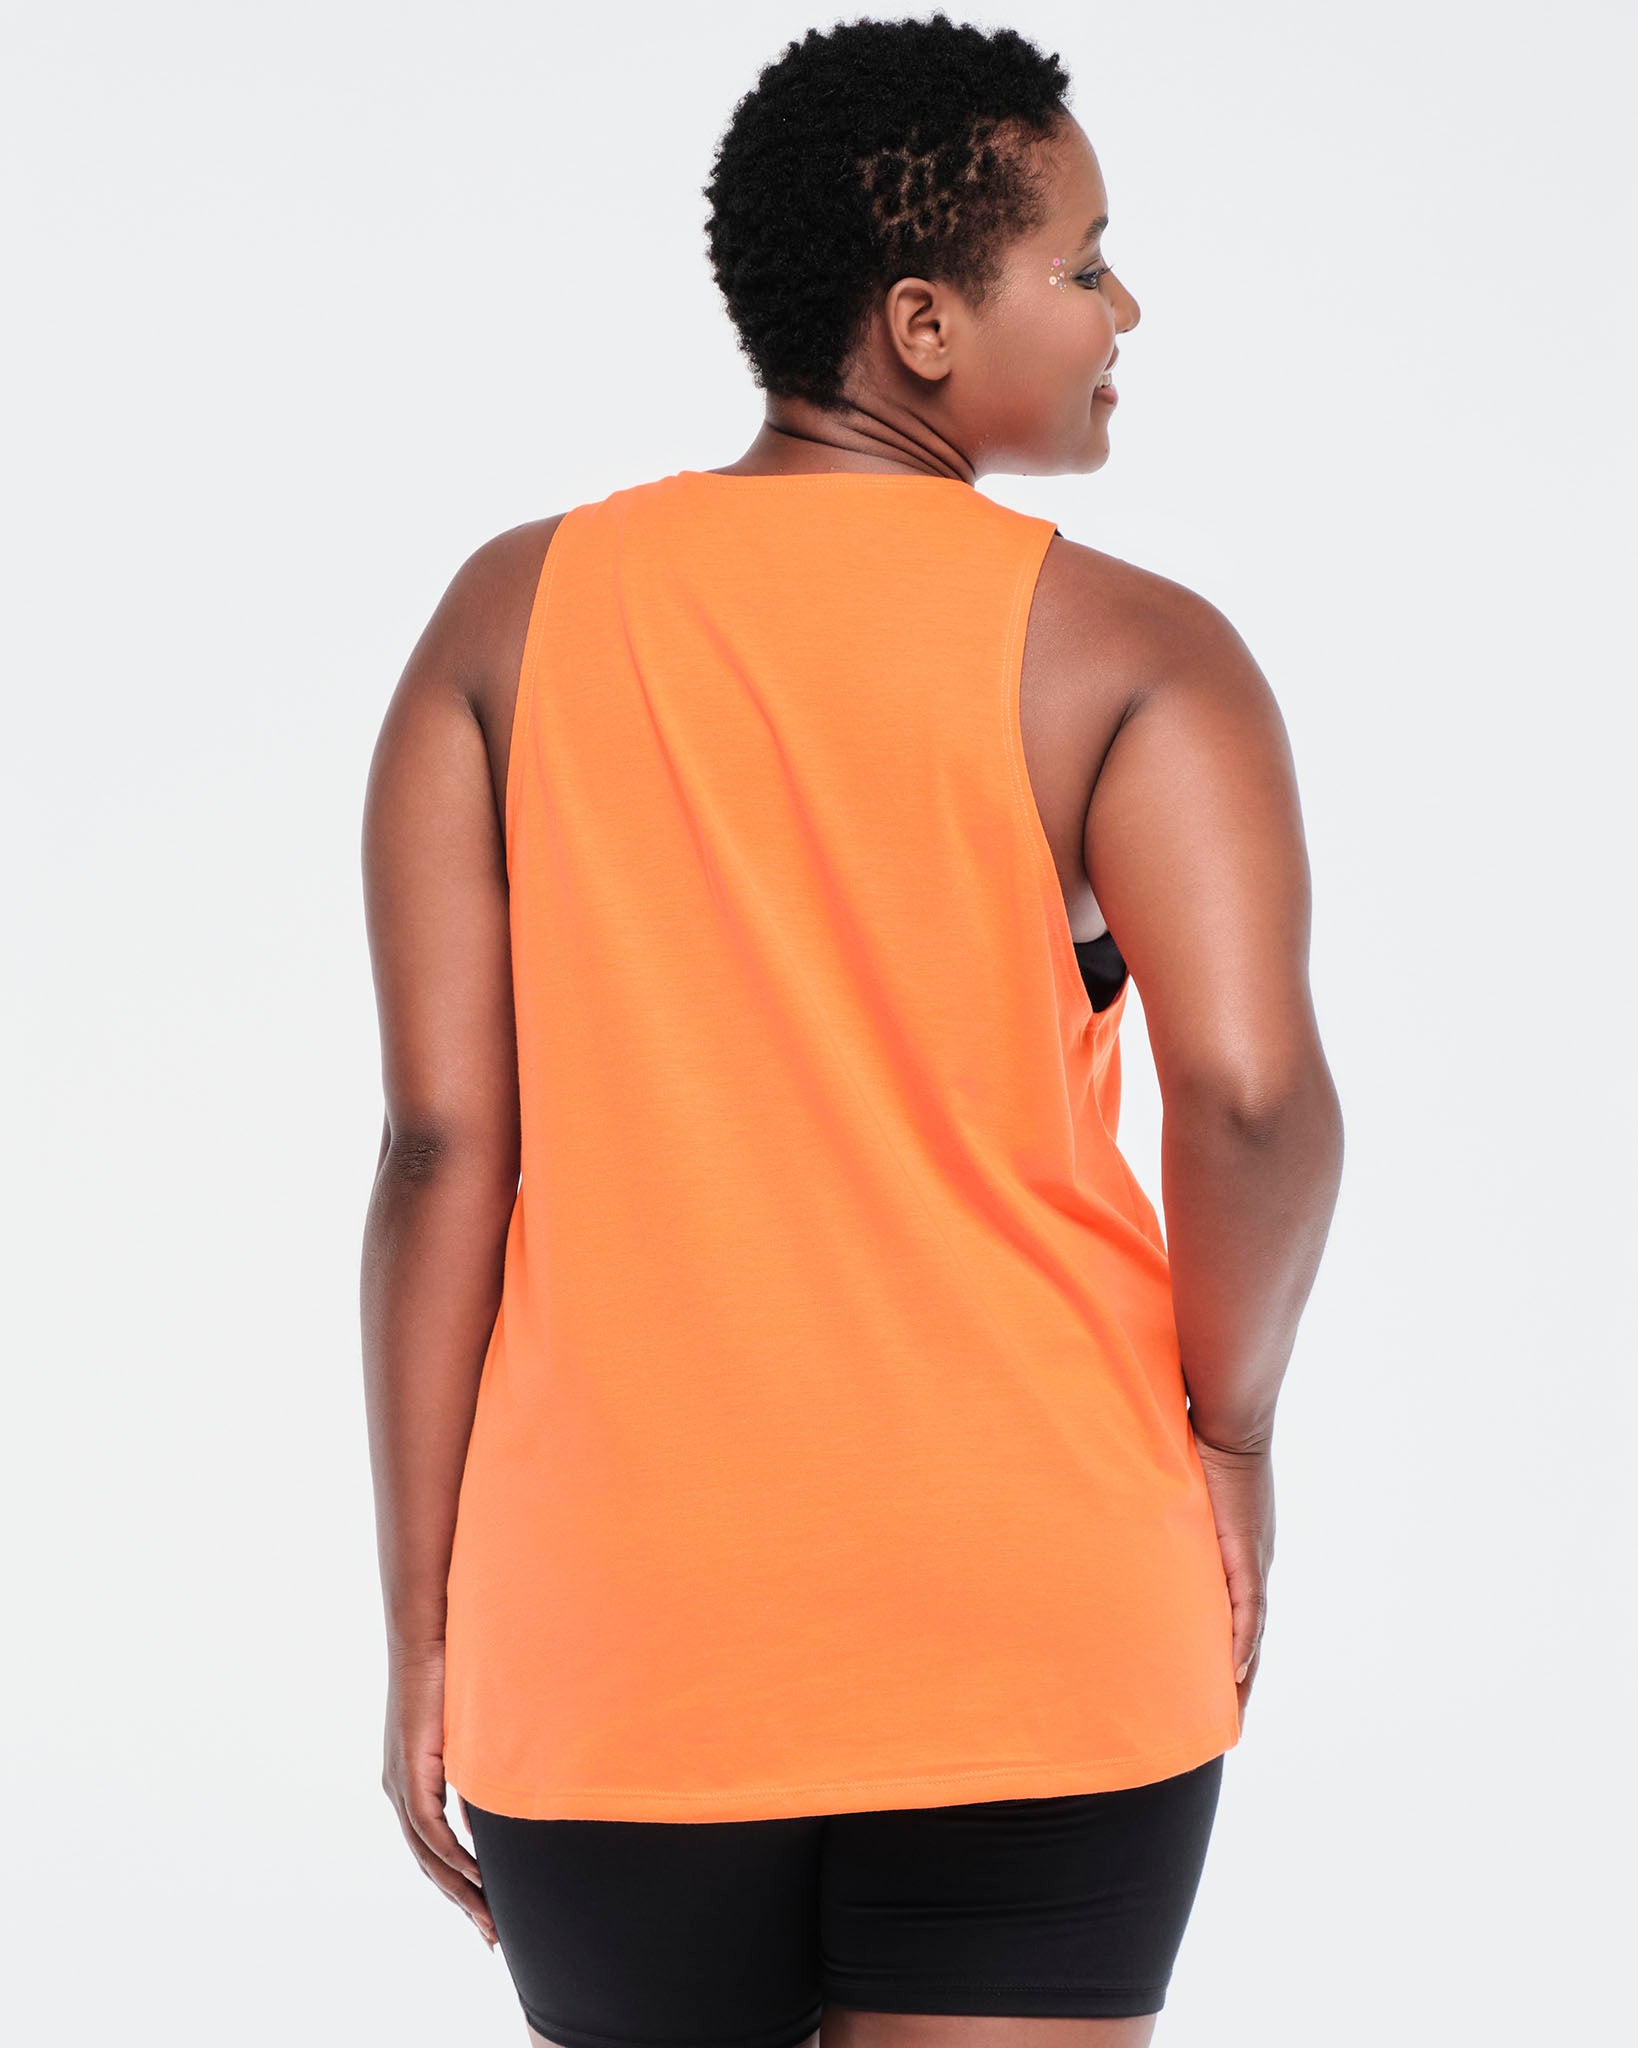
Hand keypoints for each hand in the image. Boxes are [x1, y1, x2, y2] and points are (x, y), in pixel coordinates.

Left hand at [382, 1640, 496, 1948]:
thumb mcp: (469, 1729)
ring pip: (427, 1856)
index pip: (432, 1847)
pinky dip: (452, 1857)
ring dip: (459, 1890)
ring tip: (487, 1921)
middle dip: (461, 1901)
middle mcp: (398, 1788)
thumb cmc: (452, 1669)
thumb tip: (493, 1800)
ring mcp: (399, 1783)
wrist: (428, 1634)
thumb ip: (475, 1768)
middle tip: (490, 1936)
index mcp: (410, 1780)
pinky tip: (476, 1877)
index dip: (457, 1882)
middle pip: (428, 1863)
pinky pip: (429, 1830)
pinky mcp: (408, 1772)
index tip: (485, 1911)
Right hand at [1190, 1429, 1274, 1723]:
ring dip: (1243, 1675)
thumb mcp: (1183, 1501)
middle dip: (1239, 1683)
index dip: (1230, 1658)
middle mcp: (1251, 1568)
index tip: (1221, 1695)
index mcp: (1237, 1560)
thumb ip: (1169, 1525)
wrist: (1228, 1426)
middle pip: (1250, 1640)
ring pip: (1252, 1634)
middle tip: (1227, 1724)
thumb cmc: (1201, 1452)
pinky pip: (1248, 1609)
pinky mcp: (1247, 1553)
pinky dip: (1243, 1642)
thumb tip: (1131, 1539)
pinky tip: (1238, 1671)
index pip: (1237, 1620)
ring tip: (1233, 1713)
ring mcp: (1252, 1562)